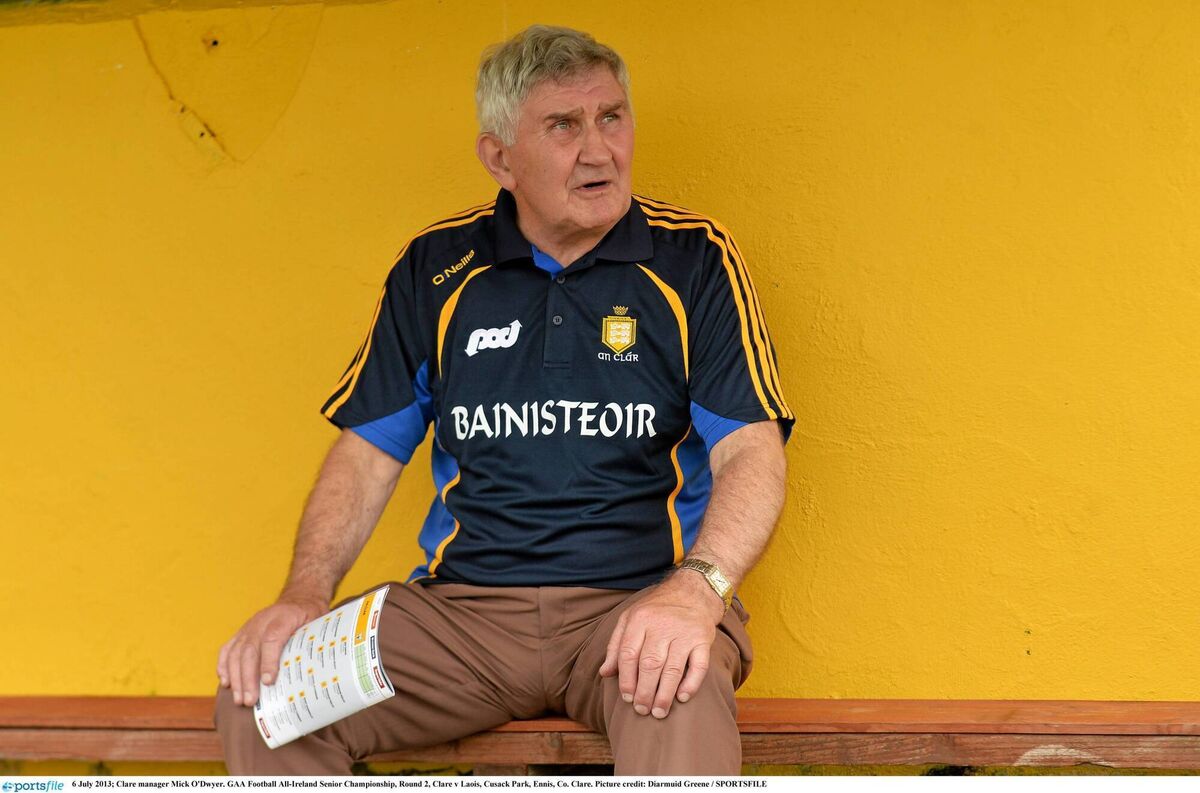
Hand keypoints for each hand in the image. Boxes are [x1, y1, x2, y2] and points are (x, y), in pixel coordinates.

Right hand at [217, 595, 327, 706]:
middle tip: (250, 700)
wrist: (299, 597)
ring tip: (240, 699)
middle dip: (248, 678)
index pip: (272, 639)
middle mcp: (262, 621)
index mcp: (284, 617)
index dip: (268, 661)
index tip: (268, 682)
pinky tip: (226, 683)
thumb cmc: (309, 615)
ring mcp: (249, 626)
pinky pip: (227, 649)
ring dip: (235, 678)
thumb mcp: (317, 625)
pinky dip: (224, 667)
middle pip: (250, 650)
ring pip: (235, 652)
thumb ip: (311, 643)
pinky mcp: (241, 632)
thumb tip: (313, 673)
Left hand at [598, 572, 725, 718]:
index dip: (626, 679)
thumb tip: (605, 673)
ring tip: (658, 712)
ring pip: (673, 669)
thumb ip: (616, 645)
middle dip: (644, 692)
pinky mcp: (703, 639)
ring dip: (664, 694)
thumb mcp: (630, 619)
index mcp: (640, 620)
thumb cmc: (656, 610)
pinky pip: (699, 665)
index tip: (627, 698)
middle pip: (650, 664)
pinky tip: (682, 697)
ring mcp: (684, 633)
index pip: (628, 654)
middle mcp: (662, 625)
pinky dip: (691, 684)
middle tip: (642, 710)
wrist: (692, 592)